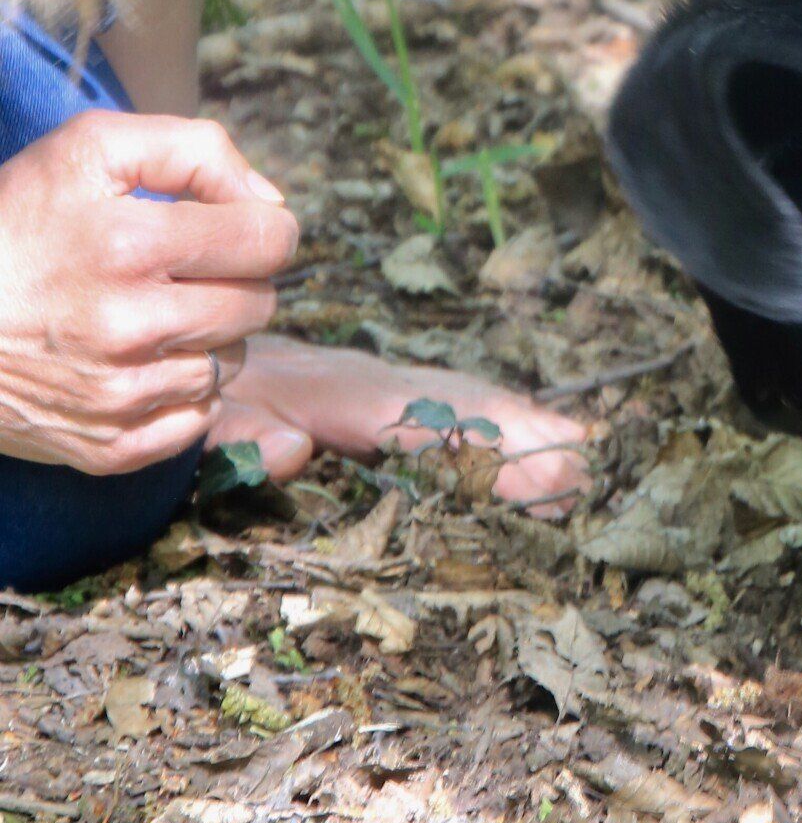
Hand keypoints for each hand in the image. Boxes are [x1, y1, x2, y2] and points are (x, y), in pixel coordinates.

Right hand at [0, 113, 297, 475]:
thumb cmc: (12, 225)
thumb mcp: (89, 149)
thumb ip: (195, 151)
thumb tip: (270, 201)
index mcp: (129, 244)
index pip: (270, 240)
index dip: (264, 227)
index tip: (235, 227)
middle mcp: (130, 327)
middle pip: (258, 304)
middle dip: (234, 278)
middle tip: (181, 269)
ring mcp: (119, 396)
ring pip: (230, 364)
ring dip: (208, 336)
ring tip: (150, 313)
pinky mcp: (109, 449)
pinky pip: (197, 421)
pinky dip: (181, 391)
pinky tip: (138, 362)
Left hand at [212, 335, 588, 511]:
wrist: (197, 341)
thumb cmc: (203, 394)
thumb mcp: (208, 419)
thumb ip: (242, 437)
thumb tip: (295, 451)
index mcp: (336, 394)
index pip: (423, 424)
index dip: (481, 453)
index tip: (535, 481)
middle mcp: (374, 381)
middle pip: (464, 406)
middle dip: (524, 440)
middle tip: (580, 478)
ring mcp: (386, 383)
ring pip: (469, 400)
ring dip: (526, 429)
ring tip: (582, 463)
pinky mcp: (387, 393)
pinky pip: (457, 402)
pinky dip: (506, 419)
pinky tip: (540, 437)